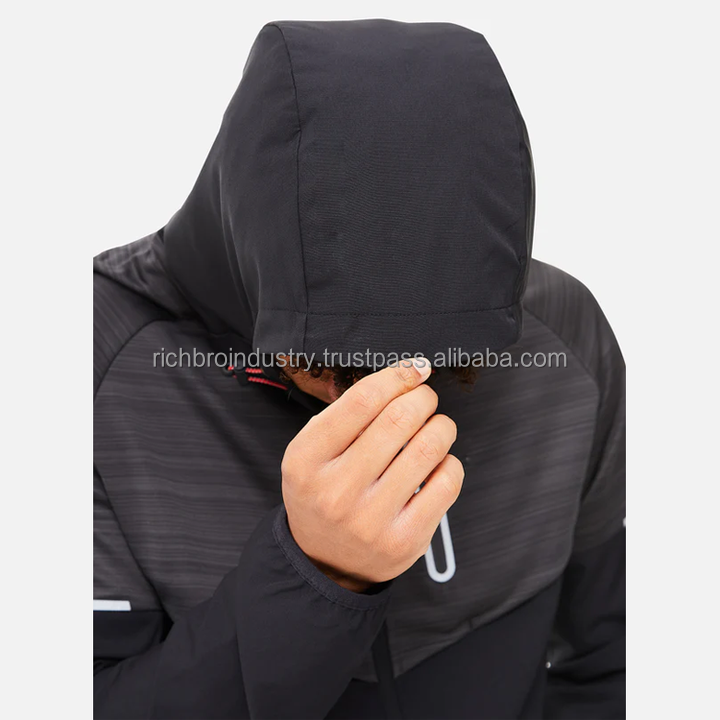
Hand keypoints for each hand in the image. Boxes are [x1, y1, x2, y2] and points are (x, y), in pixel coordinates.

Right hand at [281, 359, 463, 591]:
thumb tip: (404, 377)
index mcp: (307, 460)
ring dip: (442, 426)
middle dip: (423, 398)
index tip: (414, 369)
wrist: (324, 561)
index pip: (362, 400)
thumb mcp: (310, 452)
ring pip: (428, 448)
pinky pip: (446, 483)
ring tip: (436, 427)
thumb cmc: (322, 494)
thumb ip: (344, 415)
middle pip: (398, 419)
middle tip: (425, 399)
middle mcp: (336, 490)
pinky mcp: (405, 540)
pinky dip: (450, 462)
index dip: (397, 376)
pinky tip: (437, 463)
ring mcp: (371, 519)